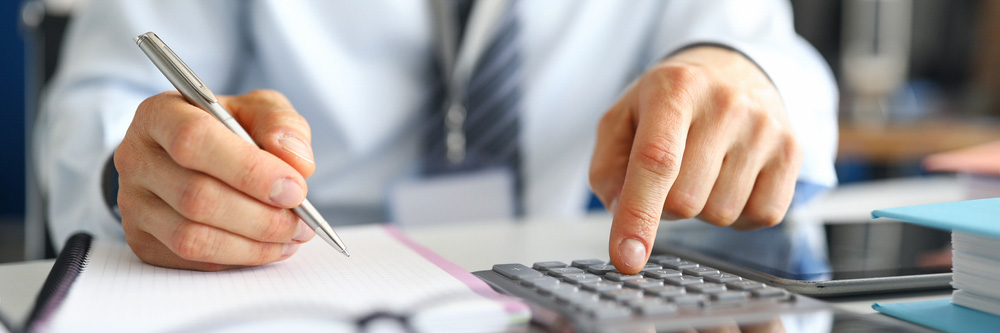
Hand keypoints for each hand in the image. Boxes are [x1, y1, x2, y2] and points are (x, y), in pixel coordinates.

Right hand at [115, 90, 317, 270]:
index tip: (295, 189)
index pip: (194, 140)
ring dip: (252, 245)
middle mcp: (136, 157)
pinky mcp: (140, 239)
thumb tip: (295, 163)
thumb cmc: (232, 129)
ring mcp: (132, 202)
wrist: (199, 156)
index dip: (249, 170)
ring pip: (192, 237)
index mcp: (161, 114)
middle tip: (301, 223)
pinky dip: (236, 259)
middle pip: (196, 196)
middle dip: (260, 216)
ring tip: (290, 237)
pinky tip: (266, 247)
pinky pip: (190, 261)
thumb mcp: (261, 110)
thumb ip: (282, 125)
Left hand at [590, 47, 801, 273]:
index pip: (656, 161)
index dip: (639, 215)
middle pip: (685, 200)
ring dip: (703, 206)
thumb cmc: (669, 105)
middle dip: (666, 204)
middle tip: (672, 173)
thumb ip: (609, 169)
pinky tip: (732, 179)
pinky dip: (739, 212)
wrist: (732, 73)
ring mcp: (765, 127)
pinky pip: (762, 215)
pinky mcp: (792, 151)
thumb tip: (624, 213)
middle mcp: (725, 103)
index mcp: (675, 89)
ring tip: (704, 168)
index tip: (627, 258)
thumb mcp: (622, 120)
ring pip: (721, 213)